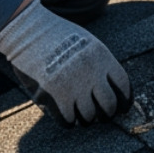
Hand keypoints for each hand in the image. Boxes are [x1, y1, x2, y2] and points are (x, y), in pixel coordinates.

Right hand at [0, 0, 132, 124]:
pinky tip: (67, 116)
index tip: (123, 109)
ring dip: (86, 119)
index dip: (125, 101)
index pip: (123, 86)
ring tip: (81, 114)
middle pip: (108, 105)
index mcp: (101, 57)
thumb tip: (112, 92)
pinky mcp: (52, 95)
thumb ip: (100, 65)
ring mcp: (71, 84)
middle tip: (102, 116)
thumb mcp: (87, 43)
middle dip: (106, 114)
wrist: (27, 30)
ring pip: (89, 116)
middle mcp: (90, 72)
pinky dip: (69, 122)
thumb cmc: (58, 37)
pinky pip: (68, 120)